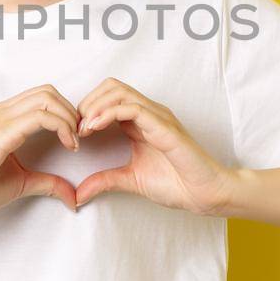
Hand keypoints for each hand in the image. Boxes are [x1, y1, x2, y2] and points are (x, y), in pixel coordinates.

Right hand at [0, 84, 81, 224]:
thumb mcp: (20, 182)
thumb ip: (46, 182)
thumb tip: (72, 195)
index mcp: (0, 117)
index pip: (40, 97)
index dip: (65, 112)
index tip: (75, 138)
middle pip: (47, 92)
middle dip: (71, 111)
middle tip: (78, 138)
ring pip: (46, 98)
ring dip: (68, 117)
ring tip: (74, 141)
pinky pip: (39, 117)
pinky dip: (61, 127)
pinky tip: (67, 145)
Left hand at [73, 78, 236, 214]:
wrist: (204, 194)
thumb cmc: (177, 184)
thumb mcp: (130, 180)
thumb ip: (105, 181)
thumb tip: (79, 194)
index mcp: (141, 121)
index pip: (110, 97)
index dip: (88, 109)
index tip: (74, 131)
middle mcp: (149, 113)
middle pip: (111, 86)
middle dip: (88, 102)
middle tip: (77, 127)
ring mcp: (157, 117)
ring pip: (119, 91)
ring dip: (96, 106)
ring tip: (84, 127)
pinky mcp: (164, 126)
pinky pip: (133, 108)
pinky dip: (109, 113)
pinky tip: (95, 128)